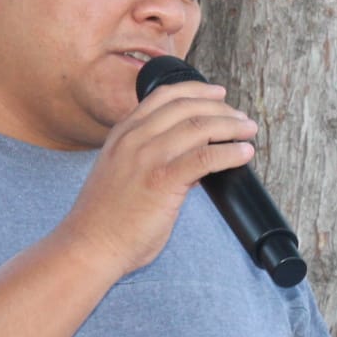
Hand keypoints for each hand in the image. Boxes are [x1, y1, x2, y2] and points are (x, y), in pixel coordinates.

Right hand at [59, 81, 257, 275]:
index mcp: (122, 134)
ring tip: (248, 132)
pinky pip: (206, 158)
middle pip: (187, 106)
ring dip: (231, 126)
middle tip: (241, 118)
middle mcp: (134, 138)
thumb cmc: (104, 219)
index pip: (163, 96)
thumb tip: (190, 157)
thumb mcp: (120, 173)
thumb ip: (147, 158)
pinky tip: (243, 154)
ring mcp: (147, 158)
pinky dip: (230, 153)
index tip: (217, 94)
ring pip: (199, 126)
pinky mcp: (162, 181)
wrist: (88, 245)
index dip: (196, 90)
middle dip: (221, 109)